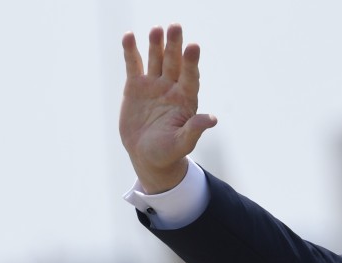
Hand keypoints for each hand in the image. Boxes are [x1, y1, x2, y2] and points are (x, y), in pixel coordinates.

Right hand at [120, 24, 217, 193]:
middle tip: (175, 27)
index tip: (194, 47)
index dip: (192, 63)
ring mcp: (154, 85)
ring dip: (156, 44)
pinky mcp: (135, 87)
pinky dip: (131, 51)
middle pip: (174, 62)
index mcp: (186, 100)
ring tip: (156, 29)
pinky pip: (134, 65)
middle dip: (175, 45)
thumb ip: (194, 130)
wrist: (147, 156)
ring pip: (155, 59)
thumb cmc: (168, 152)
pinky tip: (129, 36)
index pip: (191, 77)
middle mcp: (172, 88)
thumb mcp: (182, 143)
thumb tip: (212, 119)